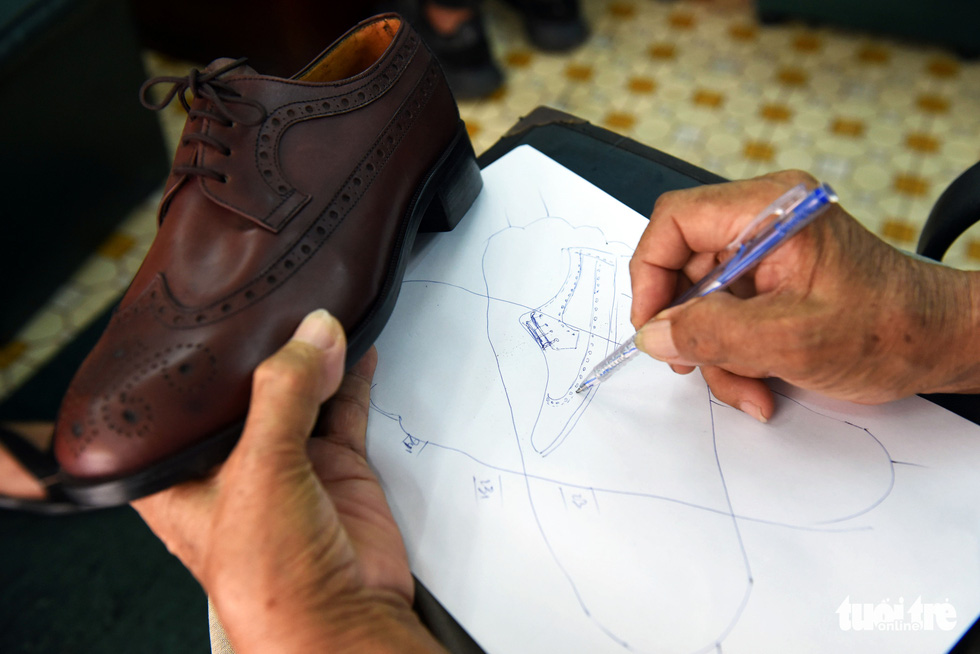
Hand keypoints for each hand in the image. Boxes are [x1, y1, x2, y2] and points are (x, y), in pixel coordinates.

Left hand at [133, 310, 444, 653]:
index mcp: (183, 472)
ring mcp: (289, 464)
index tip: (211, 308)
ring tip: (322, 313)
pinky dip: (354, 377)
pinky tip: (356, 346)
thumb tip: (314, 334)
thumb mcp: (260, 470)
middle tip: (277, 301)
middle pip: (247, 390)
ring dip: (314, 358)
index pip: (179, 400)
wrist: (342, 620)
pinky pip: (345, 409)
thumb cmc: (269, 577)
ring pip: (300, 393)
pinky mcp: (336, 467)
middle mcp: (233, 466)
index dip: (192, 358)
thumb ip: (286, 394)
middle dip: (263, 350)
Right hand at [629, 170, 979, 420]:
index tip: (652, 323)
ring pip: (703, 302)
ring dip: (714, 353)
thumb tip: (654, 334)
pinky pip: (727, 316)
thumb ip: (712, 334)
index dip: (651, 273)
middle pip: (685, 267)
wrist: (939, 344)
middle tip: (690, 363)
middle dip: (689, 327)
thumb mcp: (790, 338)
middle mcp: (765, 222)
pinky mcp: (772, 281)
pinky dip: (734, 355)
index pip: (676, 221)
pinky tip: (758, 384)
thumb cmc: (890, 329)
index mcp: (771, 209)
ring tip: (746, 388)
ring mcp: (768, 252)